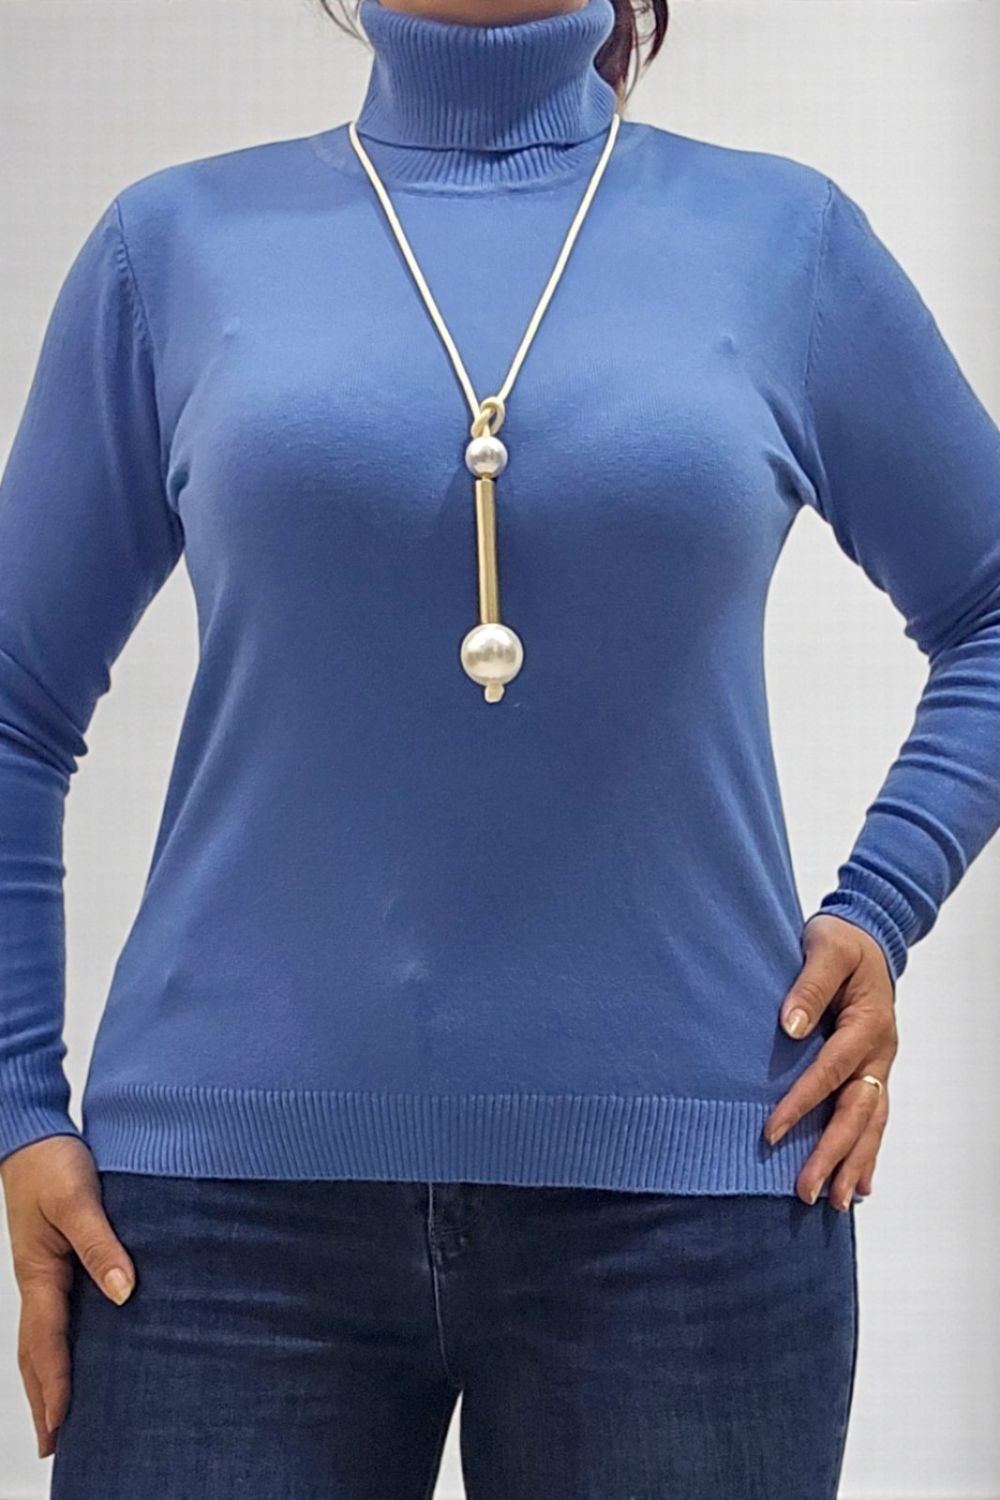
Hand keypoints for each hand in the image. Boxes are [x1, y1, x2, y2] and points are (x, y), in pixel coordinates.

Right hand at [0, 1135, 135, 1458]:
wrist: (34, 1135)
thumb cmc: (53, 1163)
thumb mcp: (78, 1199)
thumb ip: (101, 1243)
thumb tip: (124, 1291)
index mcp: (39, 1273)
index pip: (46, 1342)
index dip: (54, 1385)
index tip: (59, 1426)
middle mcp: (37, 1280)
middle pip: (36, 1351)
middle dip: (43, 1397)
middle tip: (53, 1443)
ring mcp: (42, 1272)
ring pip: (42, 1335)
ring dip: (48, 1375)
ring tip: (59, 1413)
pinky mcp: (53, 1259)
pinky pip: (53, 1312)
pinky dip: (57, 1343)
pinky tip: (77, 1350)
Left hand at [763, 913, 898, 1210]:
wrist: (869, 935)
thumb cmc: (842, 941)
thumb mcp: (826, 947)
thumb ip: (809, 984)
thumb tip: (790, 1026)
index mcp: (867, 1024)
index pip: (831, 1072)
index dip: (802, 1103)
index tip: (772, 1132)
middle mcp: (879, 1052)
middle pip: (857, 1112)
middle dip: (832, 1154)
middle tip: (806, 1191)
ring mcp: (880, 1064)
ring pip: (870, 1122)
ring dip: (853, 1163)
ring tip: (834, 1202)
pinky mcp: (873, 1070)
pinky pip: (873, 1117)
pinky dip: (867, 1151)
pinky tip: (858, 1184)